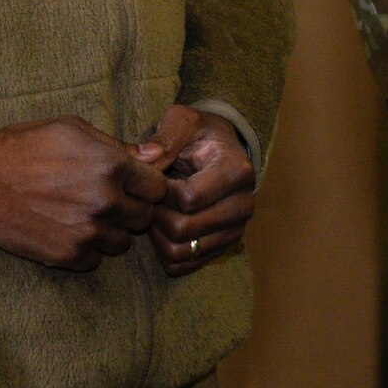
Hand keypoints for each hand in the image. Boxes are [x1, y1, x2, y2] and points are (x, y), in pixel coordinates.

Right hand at [0, 117, 167, 271]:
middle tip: (108, 201)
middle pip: (144, 218)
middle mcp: (106, 201)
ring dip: (110, 232)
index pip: (158, 188)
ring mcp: (88, 231)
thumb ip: (117, 146)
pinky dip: (86, 249)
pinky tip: (68, 231)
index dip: (148, 187)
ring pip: (122, 243)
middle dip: (131, 209)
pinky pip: (95, 260)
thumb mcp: (73, 129)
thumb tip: (155, 156)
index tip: (135, 187)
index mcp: (113, 166)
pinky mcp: (67, 255)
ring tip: (84, 216)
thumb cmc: (25, 146)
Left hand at [133, 105, 256, 277]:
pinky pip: (182, 265)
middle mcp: (243, 205)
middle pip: (183, 229)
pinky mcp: (222, 247)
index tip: (153, 178)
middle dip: (156, 214)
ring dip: (157, 234)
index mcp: (237, 172)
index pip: (188, 199)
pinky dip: (163, 250)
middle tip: (149, 197)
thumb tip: (144, 158)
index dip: (160, 192)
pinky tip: (163, 225)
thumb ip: (165, 137)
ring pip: (181, 252)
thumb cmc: (199, 135)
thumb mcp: (183, 122)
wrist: (220, 152)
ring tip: (156, 210)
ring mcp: (235, 230)